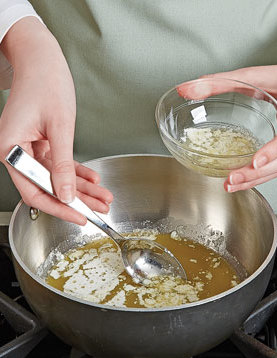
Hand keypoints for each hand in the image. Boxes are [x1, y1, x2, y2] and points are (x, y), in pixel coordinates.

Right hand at [0, 17, 112, 224]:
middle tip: (99, 208)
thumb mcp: (59, 128)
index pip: (34, 191)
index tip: (79, 216)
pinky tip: (93, 179)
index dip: (58, 207)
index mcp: (12, 150)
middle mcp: (18, 152)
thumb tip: (66, 194)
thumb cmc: (46, 83)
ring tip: (103, 196)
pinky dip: (77, 171)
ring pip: (58, 177)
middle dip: (77, 199)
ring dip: (81, 187)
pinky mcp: (42, 143)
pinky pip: (61, 163)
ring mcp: (30, 148)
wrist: (43, 60)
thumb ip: (62, 164)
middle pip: (49, 186)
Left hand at [177, 65, 276, 191]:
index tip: (256, 162)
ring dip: (255, 179)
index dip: (274, 151)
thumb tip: (186, 89)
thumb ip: (220, 82)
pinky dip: (259, 173)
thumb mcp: (254, 76)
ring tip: (231, 184)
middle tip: (231, 179)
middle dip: (255, 174)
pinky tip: (242, 176)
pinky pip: (276, 166)